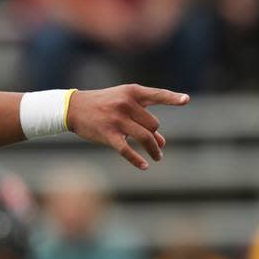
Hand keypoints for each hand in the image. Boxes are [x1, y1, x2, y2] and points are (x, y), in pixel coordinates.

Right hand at [66, 85, 188, 169]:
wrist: (73, 108)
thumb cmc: (102, 105)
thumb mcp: (122, 104)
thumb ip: (143, 118)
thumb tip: (162, 142)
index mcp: (132, 92)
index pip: (157, 94)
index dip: (173, 98)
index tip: (186, 100)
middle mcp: (126, 104)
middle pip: (153, 124)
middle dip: (155, 135)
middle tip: (158, 145)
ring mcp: (117, 119)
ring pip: (145, 137)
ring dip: (154, 149)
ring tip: (158, 157)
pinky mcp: (108, 133)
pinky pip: (127, 150)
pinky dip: (137, 160)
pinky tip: (144, 166)